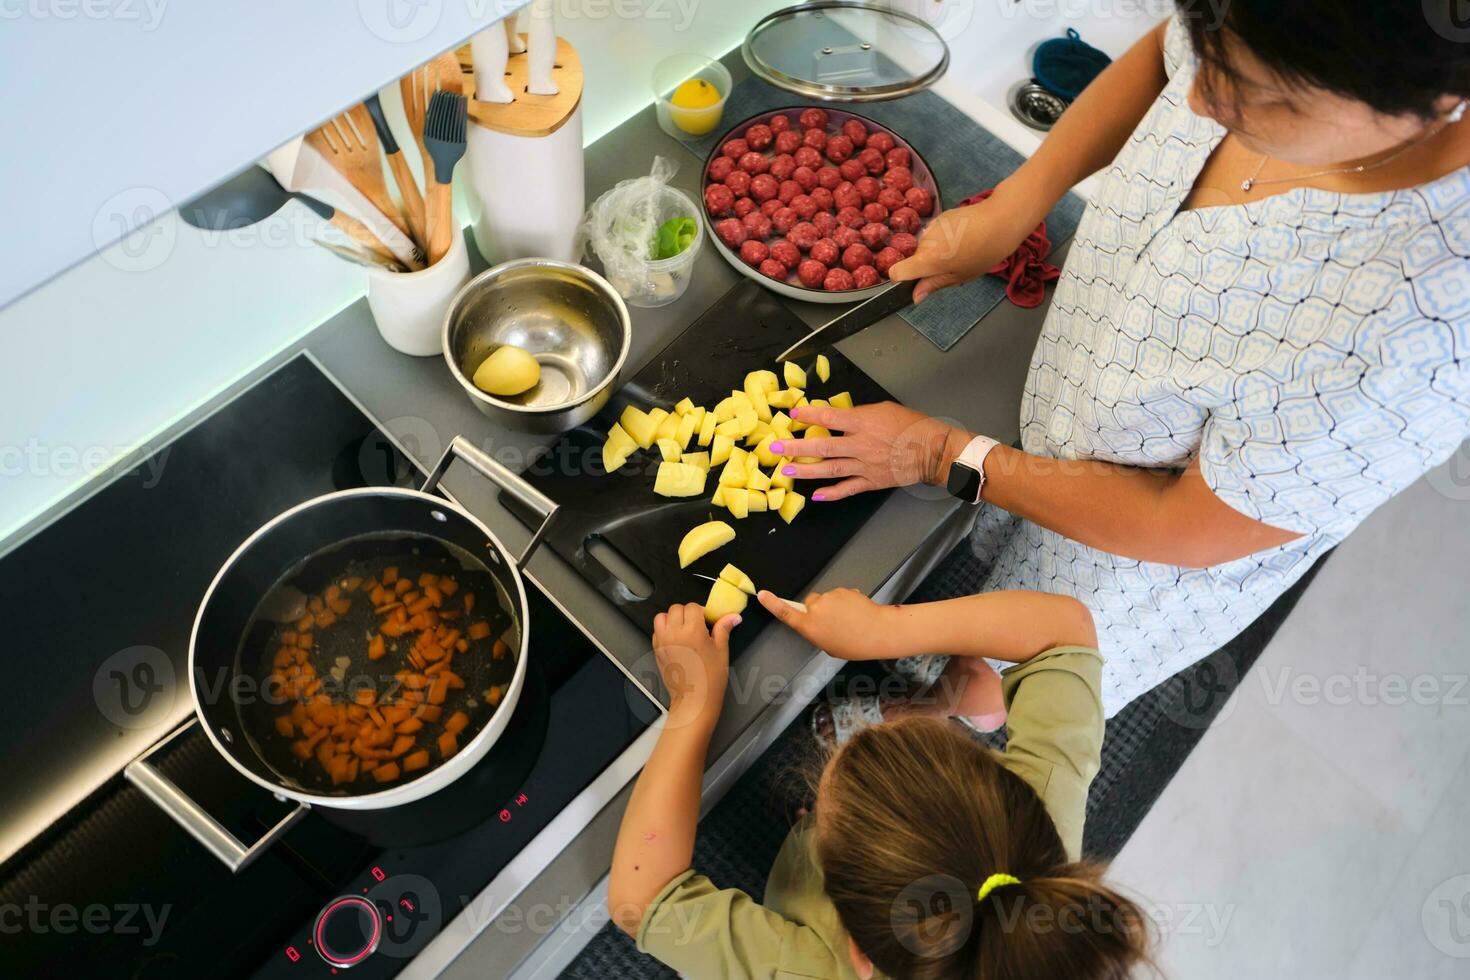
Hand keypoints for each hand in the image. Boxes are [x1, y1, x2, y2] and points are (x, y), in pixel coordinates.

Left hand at [652, 603, 738, 731]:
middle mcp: (674, 634)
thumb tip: (733, 617)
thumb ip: (724, 629)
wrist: (694, 700)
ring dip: (672, 619)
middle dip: (687, 613)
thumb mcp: (721, 651)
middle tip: (698, 625)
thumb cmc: (709, 680)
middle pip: (676, 609)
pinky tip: (676, 640)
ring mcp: (663, 642)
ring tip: (684, 629)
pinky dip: (664, 631)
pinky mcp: (657, 651)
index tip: (708, 620)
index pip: (693, 606)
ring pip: (661, 617)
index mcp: (692, 631)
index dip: (702, 611)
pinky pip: (656, 632)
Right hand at [757, 589, 903, 660]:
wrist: (877, 631)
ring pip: (826, 599)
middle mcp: (816, 610)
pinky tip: (857, 612)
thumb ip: (817, 633)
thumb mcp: (828, 646)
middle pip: (810, 602)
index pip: (786, 613)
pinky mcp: (842, 590)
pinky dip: (846, 601)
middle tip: (833, 621)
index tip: (762, 594)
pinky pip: (840, 595)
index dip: (772, 603)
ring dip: (834, 606)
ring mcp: (829, 597)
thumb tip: (818, 623)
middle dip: (818, 609)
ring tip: (850, 619)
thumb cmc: (853, 645)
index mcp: (810, 627)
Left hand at [770, 401, 971, 501]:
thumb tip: (837, 418)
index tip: (792, 414)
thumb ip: (858, 415)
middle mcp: (860, 445)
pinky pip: (848, 489)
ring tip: (786, 471)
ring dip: (806, 471)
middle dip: (796, 447)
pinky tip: (816, 496)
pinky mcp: (871, 481)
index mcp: (863, 423)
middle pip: (822, 446)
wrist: (932, 450)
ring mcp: (864, 465)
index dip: (809, 416)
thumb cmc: (910, 426)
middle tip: (775, 447)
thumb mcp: (883, 409)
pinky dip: (831, 494)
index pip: (830, 418)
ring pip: (829, 469)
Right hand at [888, 188, 1042, 302]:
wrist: (1002, 218)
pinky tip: (964, 239)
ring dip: (937, 253)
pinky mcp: (941, 217)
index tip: (919, 283)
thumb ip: (934, 285)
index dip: (903, 280)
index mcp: (927, 259)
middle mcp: (924, 241)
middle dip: (928, 266)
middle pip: (914, 259)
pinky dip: (944, 240)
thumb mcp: (961, 275)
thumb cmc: (984, 252)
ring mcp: (932, 226)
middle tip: (953, 268)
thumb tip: (916, 296)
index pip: (896, 272)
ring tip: (962, 252)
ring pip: (926, 247)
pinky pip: (935, 235)